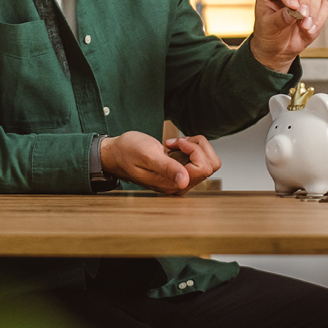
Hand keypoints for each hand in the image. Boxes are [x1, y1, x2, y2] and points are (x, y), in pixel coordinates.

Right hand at [100, 132, 220, 194]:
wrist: (116, 153)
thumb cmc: (128, 152)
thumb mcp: (147, 155)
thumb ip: (167, 168)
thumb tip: (184, 182)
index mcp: (172, 185)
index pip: (204, 168)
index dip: (194, 150)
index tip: (176, 143)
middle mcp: (179, 185)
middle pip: (210, 164)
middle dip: (198, 147)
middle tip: (178, 142)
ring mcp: (181, 179)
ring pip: (208, 161)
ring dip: (196, 146)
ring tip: (177, 143)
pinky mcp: (182, 172)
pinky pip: (200, 159)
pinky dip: (193, 146)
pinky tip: (176, 145)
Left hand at [249, 0, 327, 72]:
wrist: (279, 47)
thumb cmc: (269, 34)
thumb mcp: (268, 29)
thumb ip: (279, 19)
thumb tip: (293, 12)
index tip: (293, 6)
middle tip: (303, 14)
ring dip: (313, 9)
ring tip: (305, 27)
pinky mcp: (315, 3)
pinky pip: (324, 4)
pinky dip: (320, 17)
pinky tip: (310, 29)